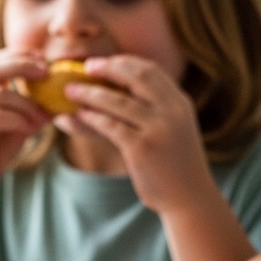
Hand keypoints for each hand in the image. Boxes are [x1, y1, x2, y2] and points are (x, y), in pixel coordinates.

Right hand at [0, 49, 50, 201]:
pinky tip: (28, 128)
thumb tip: (57, 103)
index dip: (20, 55)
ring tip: (40, 118)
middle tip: (46, 73)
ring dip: (25, 104)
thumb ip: (30, 112)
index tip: (44, 61)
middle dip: (23, 66)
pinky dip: (16, 119)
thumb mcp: (16, 128)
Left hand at [60, 55, 212, 215]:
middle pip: (136, 76)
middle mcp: (171, 111)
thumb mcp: (174, 130)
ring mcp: (157, 129)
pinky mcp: (141, 149)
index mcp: (180, 103)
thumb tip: (122, 94)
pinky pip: (110, 126)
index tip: (105, 62)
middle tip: (85, 67)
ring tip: (70, 91)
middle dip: (108, 68)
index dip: (125, 62)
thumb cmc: (176, 166)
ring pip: (117, 101)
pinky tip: (79, 115)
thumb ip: (156, 111)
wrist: (190, 198)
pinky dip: (92, 118)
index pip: (151, 70)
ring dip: (90, 93)